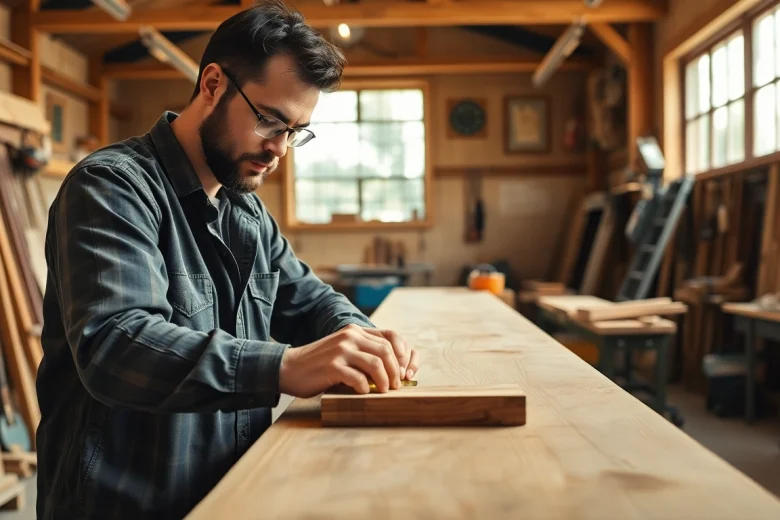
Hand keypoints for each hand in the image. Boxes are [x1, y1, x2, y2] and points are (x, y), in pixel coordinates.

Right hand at [278, 324, 420, 397]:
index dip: (403, 354)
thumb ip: (364, 352)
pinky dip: (365, 388)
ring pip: (376, 363)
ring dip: (384, 381)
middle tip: (396, 385)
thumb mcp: (344, 350)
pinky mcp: (332, 366)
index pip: (391, 336)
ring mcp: (341, 350)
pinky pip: (358, 378)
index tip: (404, 371)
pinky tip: (363, 393)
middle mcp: (350, 336)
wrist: (289, 367)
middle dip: (395, 371)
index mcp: (355, 330)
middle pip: (386, 351)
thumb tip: (393, 369)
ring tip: (384, 391)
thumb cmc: (320, 364)